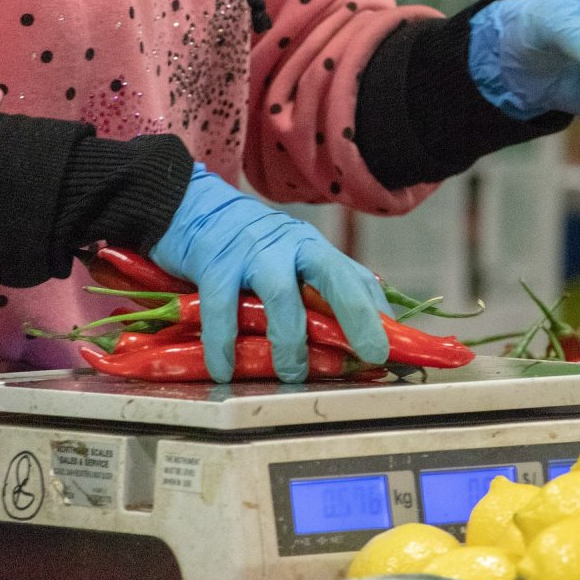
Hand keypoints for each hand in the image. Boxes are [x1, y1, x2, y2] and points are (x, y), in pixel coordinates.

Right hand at [149, 164, 389, 382]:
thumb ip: (313, 293)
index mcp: (313, 249)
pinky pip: (223, 309)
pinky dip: (224, 344)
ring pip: (281, 297)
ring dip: (290, 341)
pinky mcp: (215, 262)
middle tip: (371, 354)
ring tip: (292, 374)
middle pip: (334, 277)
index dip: (377, 313)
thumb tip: (346, 340)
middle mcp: (291, 246)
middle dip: (357, 315)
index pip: (355, 278)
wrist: (190, 205)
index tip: (389, 349)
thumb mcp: (287, 260)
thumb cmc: (245, 245)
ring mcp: (254, 252)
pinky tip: (225, 369)